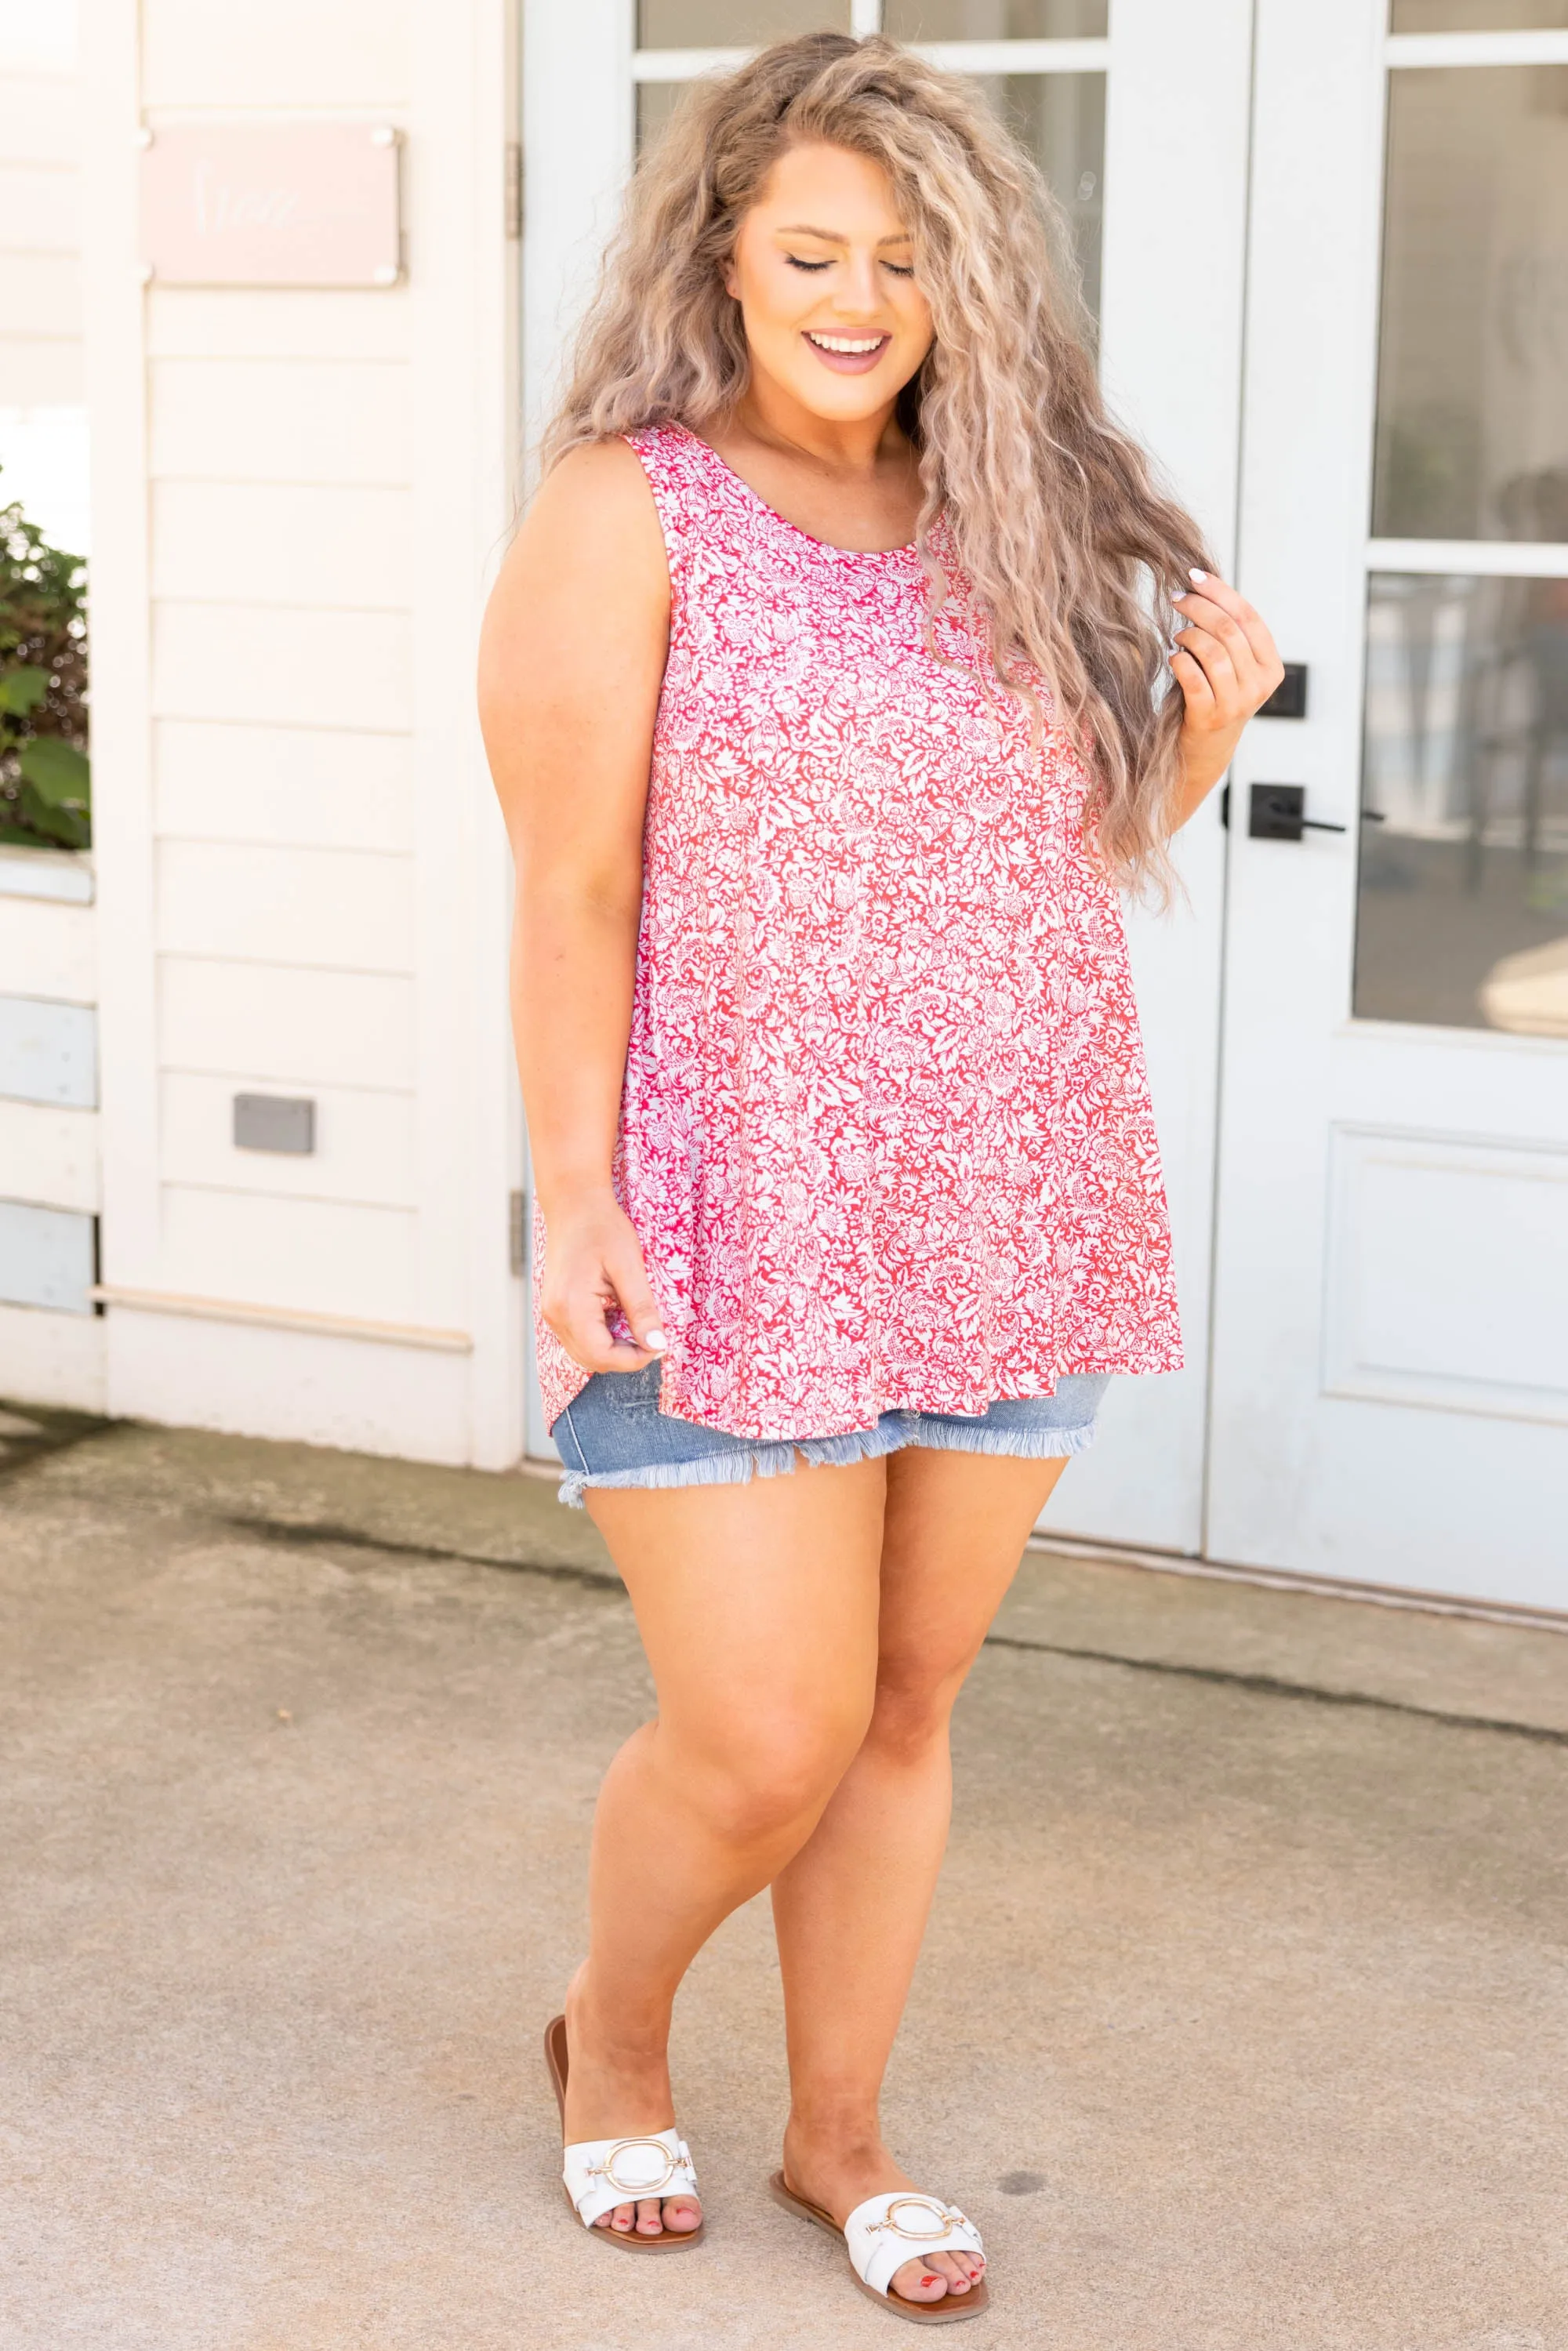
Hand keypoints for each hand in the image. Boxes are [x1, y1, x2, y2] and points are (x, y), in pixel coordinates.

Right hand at [539, 1191, 669, 1374]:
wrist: (575, 1203)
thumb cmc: (603, 1228)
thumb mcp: (630, 1267)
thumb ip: (642, 1310)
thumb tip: (657, 1346)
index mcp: (571, 1306)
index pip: (602, 1356)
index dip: (634, 1359)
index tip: (659, 1346)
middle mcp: (555, 1315)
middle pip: (592, 1360)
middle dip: (625, 1357)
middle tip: (653, 1338)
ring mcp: (552, 1313)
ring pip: (584, 1353)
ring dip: (614, 1350)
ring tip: (637, 1326)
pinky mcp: (556, 1308)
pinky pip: (579, 1338)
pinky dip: (601, 1338)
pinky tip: (619, 1317)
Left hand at [1169, 569, 1284, 813]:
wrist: (1202, 752)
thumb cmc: (1212, 698)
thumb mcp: (1232, 667)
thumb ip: (1229, 634)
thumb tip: (1202, 583)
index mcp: (1271, 667)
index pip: (1249, 617)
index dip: (1221, 592)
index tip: (1194, 576)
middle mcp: (1259, 685)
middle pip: (1229, 630)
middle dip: (1198, 607)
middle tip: (1176, 599)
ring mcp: (1237, 703)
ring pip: (1213, 651)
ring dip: (1188, 635)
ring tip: (1177, 636)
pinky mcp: (1210, 717)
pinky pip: (1193, 677)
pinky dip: (1179, 661)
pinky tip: (1172, 657)